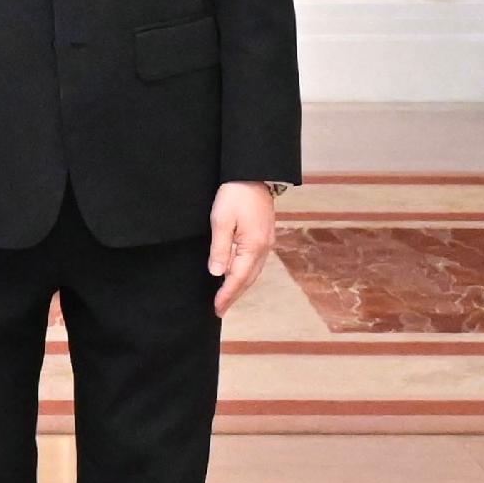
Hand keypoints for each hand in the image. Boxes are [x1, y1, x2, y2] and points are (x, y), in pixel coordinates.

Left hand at [207, 181, 277, 318]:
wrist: (254, 173)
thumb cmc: (236, 194)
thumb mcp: (221, 220)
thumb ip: (220, 249)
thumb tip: (217, 273)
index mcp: (253, 246)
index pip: (238, 278)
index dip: (226, 295)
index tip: (216, 309)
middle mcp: (263, 248)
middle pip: (248, 279)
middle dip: (234, 295)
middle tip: (219, 309)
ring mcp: (266, 242)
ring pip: (253, 271)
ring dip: (240, 285)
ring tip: (226, 296)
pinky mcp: (264, 235)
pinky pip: (255, 262)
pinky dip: (245, 273)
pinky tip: (237, 274)